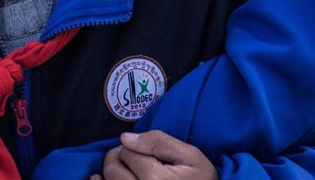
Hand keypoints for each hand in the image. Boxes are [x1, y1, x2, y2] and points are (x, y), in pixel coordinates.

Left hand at [90, 131, 218, 179]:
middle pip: (112, 168)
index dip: (133, 147)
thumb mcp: (189, 155)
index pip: (127, 151)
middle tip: (132, 158)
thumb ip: (158, 142)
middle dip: (118, 158)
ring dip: (113, 173)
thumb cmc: (202, 179)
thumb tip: (125, 138)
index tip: (144, 151)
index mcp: (154, 178)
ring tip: (126, 171)